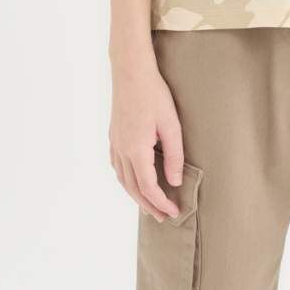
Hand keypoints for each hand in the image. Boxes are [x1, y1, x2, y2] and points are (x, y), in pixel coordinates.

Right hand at [109, 52, 185, 220]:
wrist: (131, 72)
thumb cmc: (154, 95)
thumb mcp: (171, 125)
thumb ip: (174, 156)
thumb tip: (175, 182)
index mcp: (136, 150)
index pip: (148, 187)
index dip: (161, 203)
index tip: (174, 212)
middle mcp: (122, 150)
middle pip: (133, 188)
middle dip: (149, 205)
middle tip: (164, 217)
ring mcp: (115, 144)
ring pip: (123, 179)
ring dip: (136, 195)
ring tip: (150, 205)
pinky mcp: (114, 136)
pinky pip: (117, 167)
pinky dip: (126, 180)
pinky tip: (133, 181)